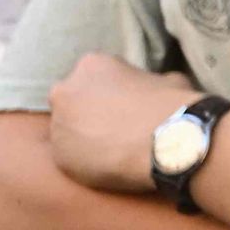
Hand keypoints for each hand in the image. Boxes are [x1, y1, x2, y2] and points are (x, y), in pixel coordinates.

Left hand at [48, 52, 201, 195]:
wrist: (166, 145)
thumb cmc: (170, 105)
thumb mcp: (167, 79)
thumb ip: (147, 81)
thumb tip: (152, 90)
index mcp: (92, 65)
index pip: (94, 75)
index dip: (111, 90)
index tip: (126, 102)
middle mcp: (65, 91)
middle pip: (71, 101)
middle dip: (87, 112)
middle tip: (114, 125)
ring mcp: (59, 126)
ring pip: (68, 131)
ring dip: (84, 138)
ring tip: (114, 149)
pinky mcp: (59, 158)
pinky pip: (71, 158)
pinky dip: (86, 161)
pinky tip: (110, 164)